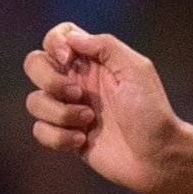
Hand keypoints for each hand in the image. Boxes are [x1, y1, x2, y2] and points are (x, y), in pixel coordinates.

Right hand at [23, 24, 187, 193]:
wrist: (158, 156)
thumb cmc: (152, 112)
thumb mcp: (135, 69)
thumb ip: (105, 46)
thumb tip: (71, 38)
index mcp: (93, 62)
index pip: (57, 37)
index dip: (54, 42)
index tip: (68, 59)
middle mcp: (76, 82)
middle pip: (34, 64)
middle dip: (49, 80)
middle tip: (79, 95)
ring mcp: (69, 110)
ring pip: (34, 101)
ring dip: (59, 113)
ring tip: (89, 121)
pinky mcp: (66, 137)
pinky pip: (40, 131)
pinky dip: (58, 137)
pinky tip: (83, 141)